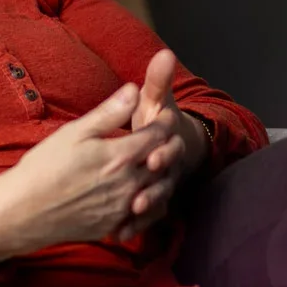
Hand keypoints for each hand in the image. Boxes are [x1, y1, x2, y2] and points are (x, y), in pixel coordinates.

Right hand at [0, 85, 168, 263]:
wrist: (22, 212)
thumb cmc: (43, 168)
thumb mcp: (74, 133)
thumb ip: (109, 113)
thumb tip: (134, 90)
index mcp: (120, 157)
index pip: (158, 135)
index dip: (165, 122)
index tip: (165, 115)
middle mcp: (128, 184)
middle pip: (164, 162)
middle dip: (169, 147)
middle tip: (165, 137)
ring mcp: (123, 208)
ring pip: (158, 189)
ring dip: (161, 174)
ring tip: (154, 162)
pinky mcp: (114, 226)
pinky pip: (143, 214)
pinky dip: (147, 200)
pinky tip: (138, 190)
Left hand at [117, 48, 206, 242]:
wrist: (164, 148)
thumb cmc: (155, 120)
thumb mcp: (155, 100)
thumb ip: (157, 82)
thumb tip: (165, 53)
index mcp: (166, 138)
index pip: (168, 143)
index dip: (161, 149)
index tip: (150, 154)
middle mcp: (165, 164)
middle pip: (163, 176)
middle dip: (153, 184)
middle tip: (138, 194)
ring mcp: (159, 186)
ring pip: (156, 200)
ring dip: (146, 208)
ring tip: (130, 212)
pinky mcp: (150, 204)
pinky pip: (146, 220)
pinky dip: (134, 227)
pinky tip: (119, 234)